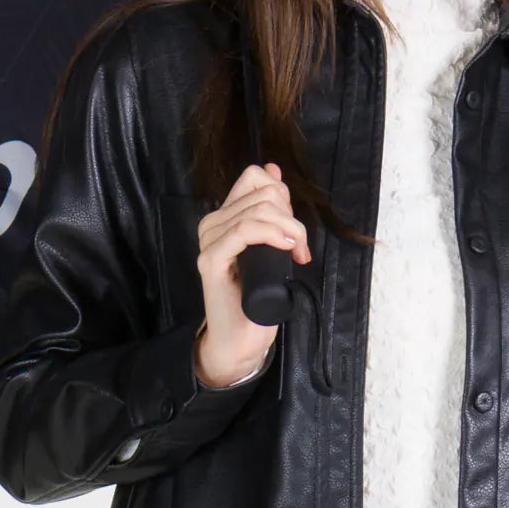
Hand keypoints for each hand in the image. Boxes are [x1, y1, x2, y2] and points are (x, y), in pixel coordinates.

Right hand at [193, 160, 311, 385]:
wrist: (240, 339)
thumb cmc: (256, 298)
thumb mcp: (269, 245)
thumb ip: (270, 210)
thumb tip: (273, 169)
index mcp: (223, 217)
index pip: (254, 177)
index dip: (283, 194)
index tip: (293, 227)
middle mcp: (212, 224)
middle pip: (263, 193)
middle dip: (292, 218)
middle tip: (300, 248)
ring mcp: (209, 241)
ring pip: (259, 210)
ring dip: (290, 229)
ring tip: (297, 254)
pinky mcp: (212, 259)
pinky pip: (245, 230)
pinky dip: (271, 234)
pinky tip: (285, 249)